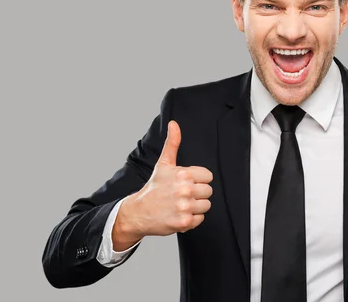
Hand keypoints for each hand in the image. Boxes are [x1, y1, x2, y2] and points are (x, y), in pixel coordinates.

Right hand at [113, 120, 212, 248]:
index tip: (186, 182)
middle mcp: (185, 190)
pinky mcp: (184, 223)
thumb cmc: (154, 187)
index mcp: (183, 174)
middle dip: (197, 193)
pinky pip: (200, 219)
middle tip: (182, 194)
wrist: (138, 212)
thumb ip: (172, 143)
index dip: (198, 180)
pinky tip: (179, 214)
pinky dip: (192, 219)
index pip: (208, 176)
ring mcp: (185, 207)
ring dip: (196, 206)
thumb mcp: (163, 164)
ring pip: (206, 205)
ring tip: (181, 204)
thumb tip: (174, 124)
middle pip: (208, 191)